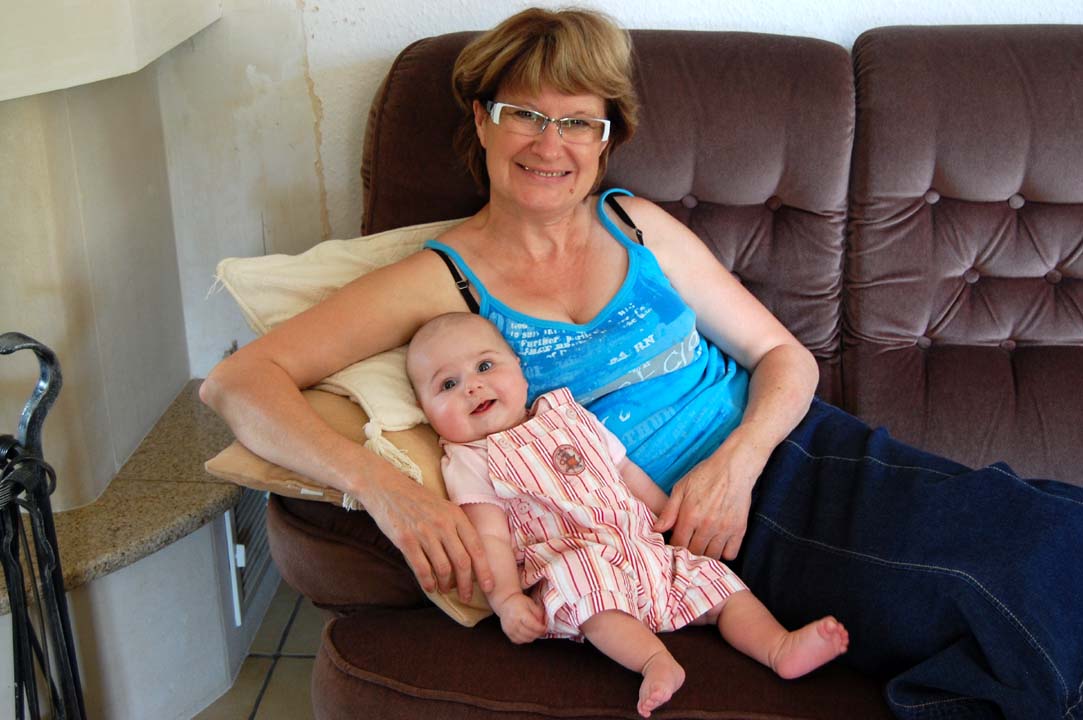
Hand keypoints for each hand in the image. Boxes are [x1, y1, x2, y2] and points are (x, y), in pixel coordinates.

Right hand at [362, 473, 493, 601]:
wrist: (387, 487)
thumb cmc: (417, 500)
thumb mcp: (444, 508)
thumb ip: (457, 528)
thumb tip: (470, 557)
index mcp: (456, 516)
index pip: (476, 547)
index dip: (485, 570)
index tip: (490, 586)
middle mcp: (443, 524)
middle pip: (462, 562)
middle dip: (467, 584)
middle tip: (466, 596)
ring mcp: (424, 532)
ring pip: (443, 568)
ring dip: (446, 584)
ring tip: (446, 589)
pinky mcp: (405, 540)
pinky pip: (421, 568)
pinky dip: (428, 582)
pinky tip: (430, 587)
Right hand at [494, 592, 546, 643]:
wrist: (505, 603)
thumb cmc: (519, 602)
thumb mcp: (531, 603)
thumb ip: (539, 613)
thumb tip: (544, 624)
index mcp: (521, 613)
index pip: (533, 625)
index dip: (540, 629)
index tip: (545, 628)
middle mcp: (514, 622)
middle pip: (529, 634)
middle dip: (538, 634)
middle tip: (542, 631)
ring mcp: (510, 629)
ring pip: (524, 639)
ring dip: (532, 637)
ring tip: (535, 632)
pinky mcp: (507, 633)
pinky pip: (518, 641)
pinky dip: (524, 639)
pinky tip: (527, 634)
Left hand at [653, 428, 767, 559]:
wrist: (734, 467)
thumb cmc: (705, 475)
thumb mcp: (681, 488)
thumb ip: (669, 511)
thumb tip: (657, 529)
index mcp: (690, 515)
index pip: (678, 543)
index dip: (674, 546)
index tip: (675, 543)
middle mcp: (707, 526)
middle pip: (695, 553)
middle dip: (688, 553)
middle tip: (688, 546)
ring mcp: (724, 529)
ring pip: (712, 556)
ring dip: (705, 555)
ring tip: (702, 547)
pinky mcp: (739, 530)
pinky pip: (731, 554)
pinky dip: (724, 553)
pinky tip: (718, 544)